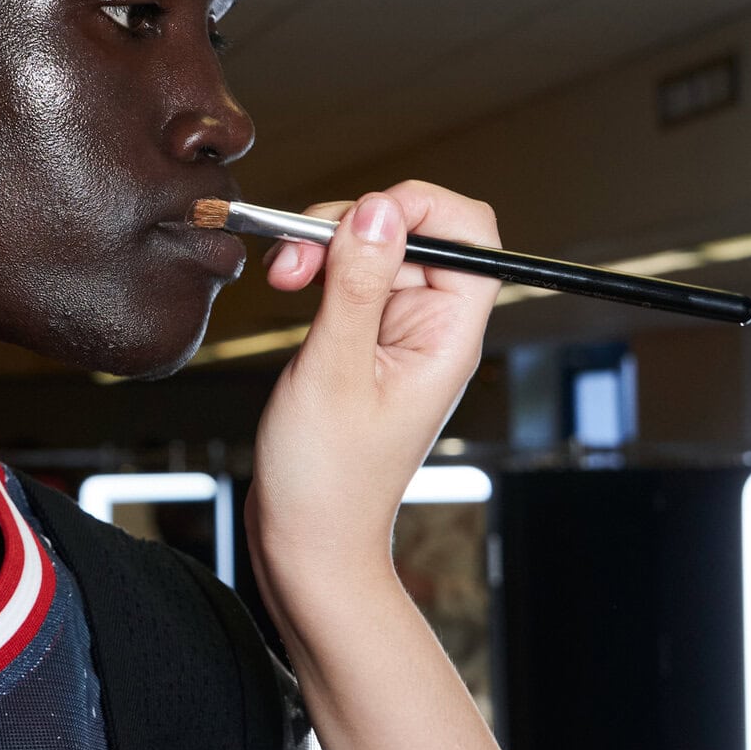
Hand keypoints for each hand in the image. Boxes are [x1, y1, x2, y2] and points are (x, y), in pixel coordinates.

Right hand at [246, 182, 498, 620]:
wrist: (306, 543)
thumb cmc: (326, 480)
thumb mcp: (333, 372)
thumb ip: (356, 285)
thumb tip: (377, 211)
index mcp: (448, 335)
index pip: (469, 234)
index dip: (418, 207)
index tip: (359, 217)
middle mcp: (429, 327)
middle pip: (410, 230)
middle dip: (350, 226)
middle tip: (296, 257)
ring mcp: (394, 333)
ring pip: (371, 249)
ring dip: (322, 247)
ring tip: (282, 276)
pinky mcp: (360, 341)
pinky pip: (347, 279)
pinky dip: (315, 271)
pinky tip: (287, 287)